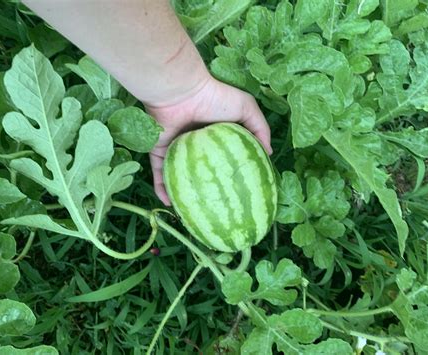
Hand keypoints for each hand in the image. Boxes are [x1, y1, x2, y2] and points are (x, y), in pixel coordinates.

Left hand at [146, 75, 271, 205]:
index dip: (230, 174)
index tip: (239, 192)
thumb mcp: (246, 108)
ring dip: (183, 192)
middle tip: (215, 207)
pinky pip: (158, 173)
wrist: (182, 92)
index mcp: (215, 136)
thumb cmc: (216, 98)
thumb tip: (268, 153)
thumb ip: (259, 129)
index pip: (223, 159)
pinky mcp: (159, 150)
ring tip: (191, 212)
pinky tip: (170, 203)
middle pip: (201, 171)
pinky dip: (162, 188)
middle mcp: (195, 145)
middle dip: (206, 188)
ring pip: (179, 176)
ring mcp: (176, 149)